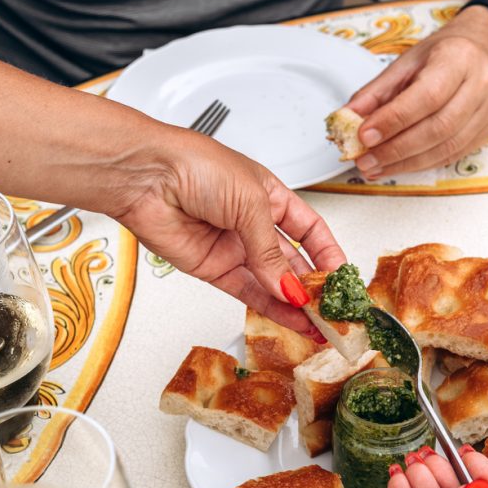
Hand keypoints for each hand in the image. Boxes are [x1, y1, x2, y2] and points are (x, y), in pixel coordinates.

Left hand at [112, 130, 344, 337]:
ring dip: (294, 304)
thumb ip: (271, 251)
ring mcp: (233, 247)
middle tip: (331, 308)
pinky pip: (247, 292)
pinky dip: (269, 306)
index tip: (342, 276)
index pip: (309, 229)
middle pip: (292, 261)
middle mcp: (252, 223)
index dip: (327, 253)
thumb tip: (290, 288)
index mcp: (269, 196)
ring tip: (317, 322)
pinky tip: (289, 316)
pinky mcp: (212, 268)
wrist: (145, 176)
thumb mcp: (250, 202)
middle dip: (313, 286)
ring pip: (272, 282)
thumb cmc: (193, 165)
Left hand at [345, 7, 487, 178]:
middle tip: (366, 159)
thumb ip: (377, 91)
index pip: (427, 96)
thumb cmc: (444, 54)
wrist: (485, 50)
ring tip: (377, 167)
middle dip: (397, 149)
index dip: (394, 120)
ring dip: (407, 163)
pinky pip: (453, 156)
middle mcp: (481, 84)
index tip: (365, 135)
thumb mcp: (407, 62)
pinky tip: (398, 166)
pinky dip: (422, 164)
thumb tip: (348, 117)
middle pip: (439, 127)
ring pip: (447, 148)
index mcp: (458, 58)